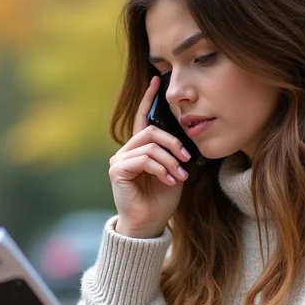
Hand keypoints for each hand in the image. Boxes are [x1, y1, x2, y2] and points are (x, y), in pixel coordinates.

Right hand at [109, 76, 191, 238]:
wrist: (149, 224)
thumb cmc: (161, 200)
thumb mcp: (174, 172)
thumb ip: (175, 154)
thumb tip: (186, 136)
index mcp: (139, 149)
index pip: (142, 118)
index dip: (149, 99)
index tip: (157, 80)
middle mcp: (126, 151)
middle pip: (151, 131)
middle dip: (173, 142)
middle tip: (187, 158)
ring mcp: (119, 160)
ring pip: (150, 145)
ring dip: (170, 160)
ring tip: (179, 175)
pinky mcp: (117, 171)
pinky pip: (143, 159)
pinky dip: (160, 168)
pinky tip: (168, 180)